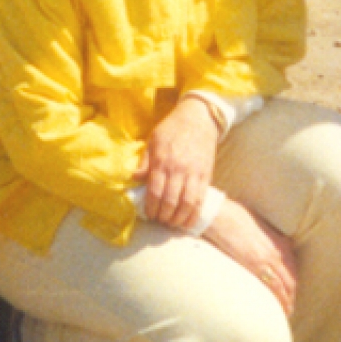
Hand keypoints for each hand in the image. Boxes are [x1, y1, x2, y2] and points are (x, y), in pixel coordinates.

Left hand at [136, 96, 221, 229]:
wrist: (198, 118)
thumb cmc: (172, 128)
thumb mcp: (153, 140)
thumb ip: (144, 161)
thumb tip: (134, 178)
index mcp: (162, 161)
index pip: (155, 191)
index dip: (151, 207)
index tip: (149, 214)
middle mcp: (178, 169)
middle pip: (170, 201)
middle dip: (163, 216)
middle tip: (159, 221)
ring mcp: (194, 174)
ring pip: (186, 204)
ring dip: (178, 218)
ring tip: (172, 223)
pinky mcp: (206, 176)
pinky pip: (200, 200)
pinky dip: (194, 215)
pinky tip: (188, 222)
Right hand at [202, 200, 298, 314]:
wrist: (219, 215)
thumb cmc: (232, 215)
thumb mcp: (256, 223)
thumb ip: (265, 236)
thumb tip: (266, 244)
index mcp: (278, 240)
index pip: (292, 266)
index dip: (292, 281)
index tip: (289, 292)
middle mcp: (277, 250)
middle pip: (291, 278)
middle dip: (291, 295)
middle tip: (288, 307)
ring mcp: (268, 259)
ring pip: (286, 285)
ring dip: (287, 301)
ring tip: (285, 312)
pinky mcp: (256, 266)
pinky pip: (274, 287)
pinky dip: (280, 300)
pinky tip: (280, 309)